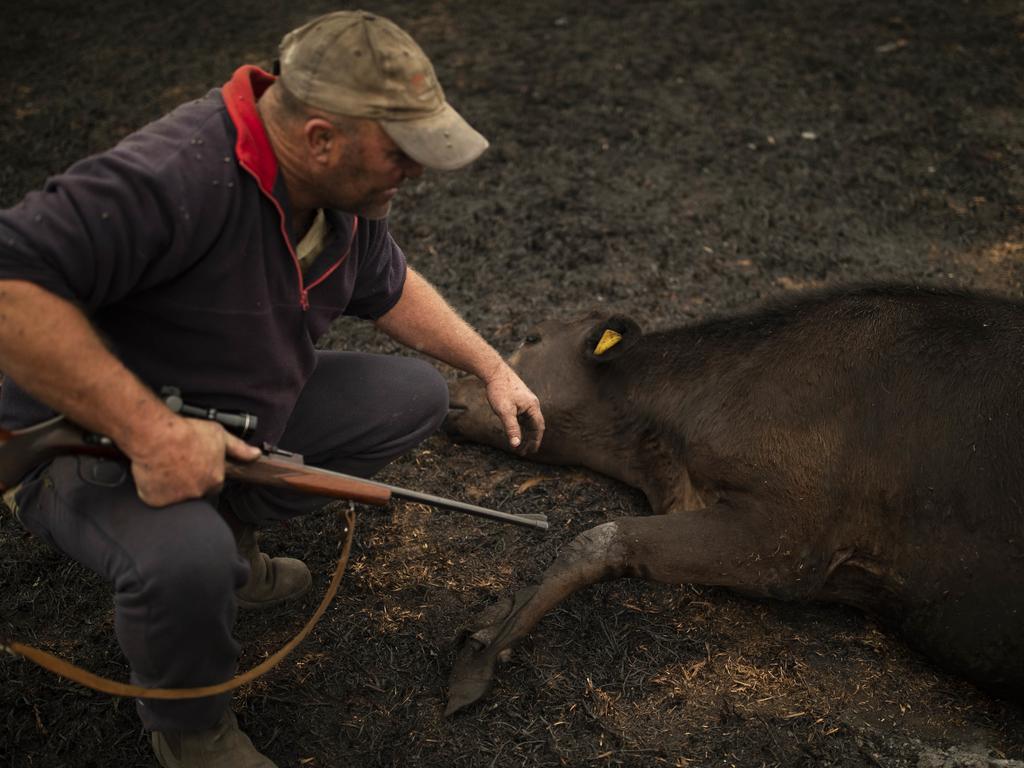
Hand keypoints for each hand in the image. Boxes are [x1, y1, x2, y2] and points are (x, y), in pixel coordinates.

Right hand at [128, 416, 261, 506]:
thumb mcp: (219, 435)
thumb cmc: (187, 433)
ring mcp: (177, 498)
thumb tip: (255, 455)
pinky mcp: (157, 500)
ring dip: (172, 487)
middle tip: (179, 464)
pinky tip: (154, 474)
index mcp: (215, 480)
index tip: (196, 465)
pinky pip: (156, 498)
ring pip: (176, 497)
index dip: (205, 474)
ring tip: (166, 467)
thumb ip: (239, 448)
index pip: (214, 484)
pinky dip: (154, 490)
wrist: (157, 435)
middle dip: (189, 481)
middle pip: (196, 491)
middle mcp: (199, 492)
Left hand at [484, 362, 544, 453]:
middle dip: (531, 440)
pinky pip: (524, 416)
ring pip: (529, 421)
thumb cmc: (500, 391)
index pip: (538, 428)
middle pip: (536, 426)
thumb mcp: (505, 412)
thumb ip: (511, 428)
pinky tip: (515, 431)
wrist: (494, 372)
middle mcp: (532, 404)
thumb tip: (515, 445)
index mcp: (533, 407)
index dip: (536, 441)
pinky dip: (521, 426)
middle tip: (524, 452)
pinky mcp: (520, 400)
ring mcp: (526, 401)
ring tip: (519, 445)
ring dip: (526, 433)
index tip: (531, 452)